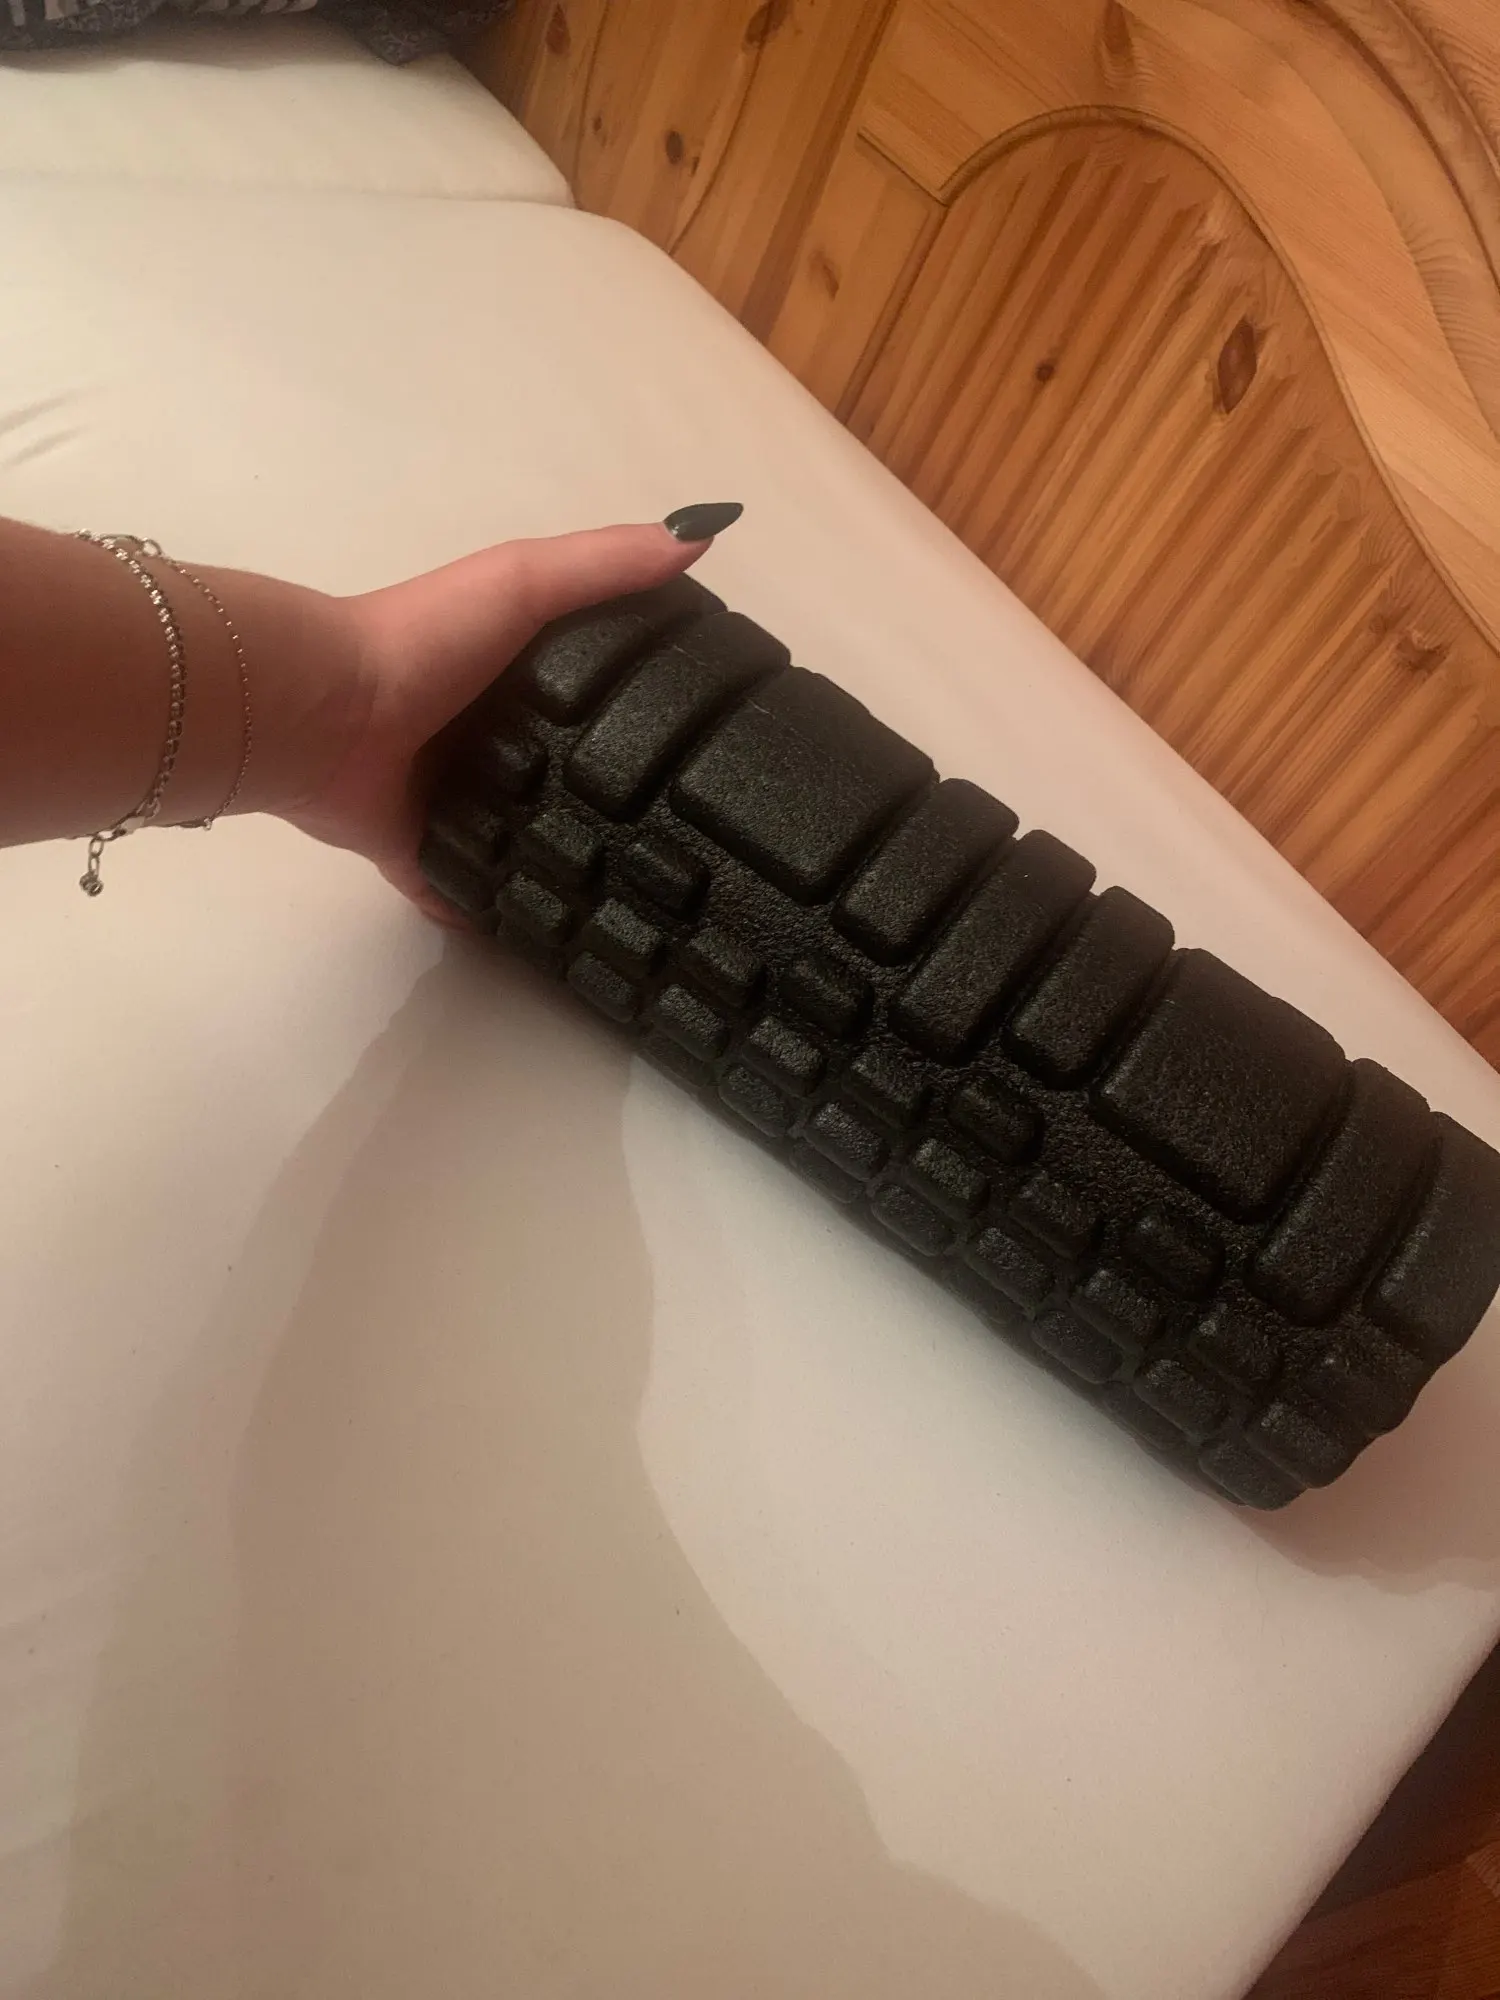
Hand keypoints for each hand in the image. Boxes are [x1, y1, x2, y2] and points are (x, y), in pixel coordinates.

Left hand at [282, 522, 716, 921]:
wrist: (319, 713)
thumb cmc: (421, 640)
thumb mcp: (523, 581)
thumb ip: (606, 565)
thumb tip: (704, 535)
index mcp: (506, 670)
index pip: (589, 687)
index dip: (643, 704)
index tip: (710, 734)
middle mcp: (479, 734)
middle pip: (559, 769)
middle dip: (608, 797)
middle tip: (683, 835)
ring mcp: (445, 797)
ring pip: (518, 833)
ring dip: (557, 857)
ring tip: (632, 894)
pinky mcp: (417, 850)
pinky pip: (463, 889)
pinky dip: (491, 911)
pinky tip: (545, 935)